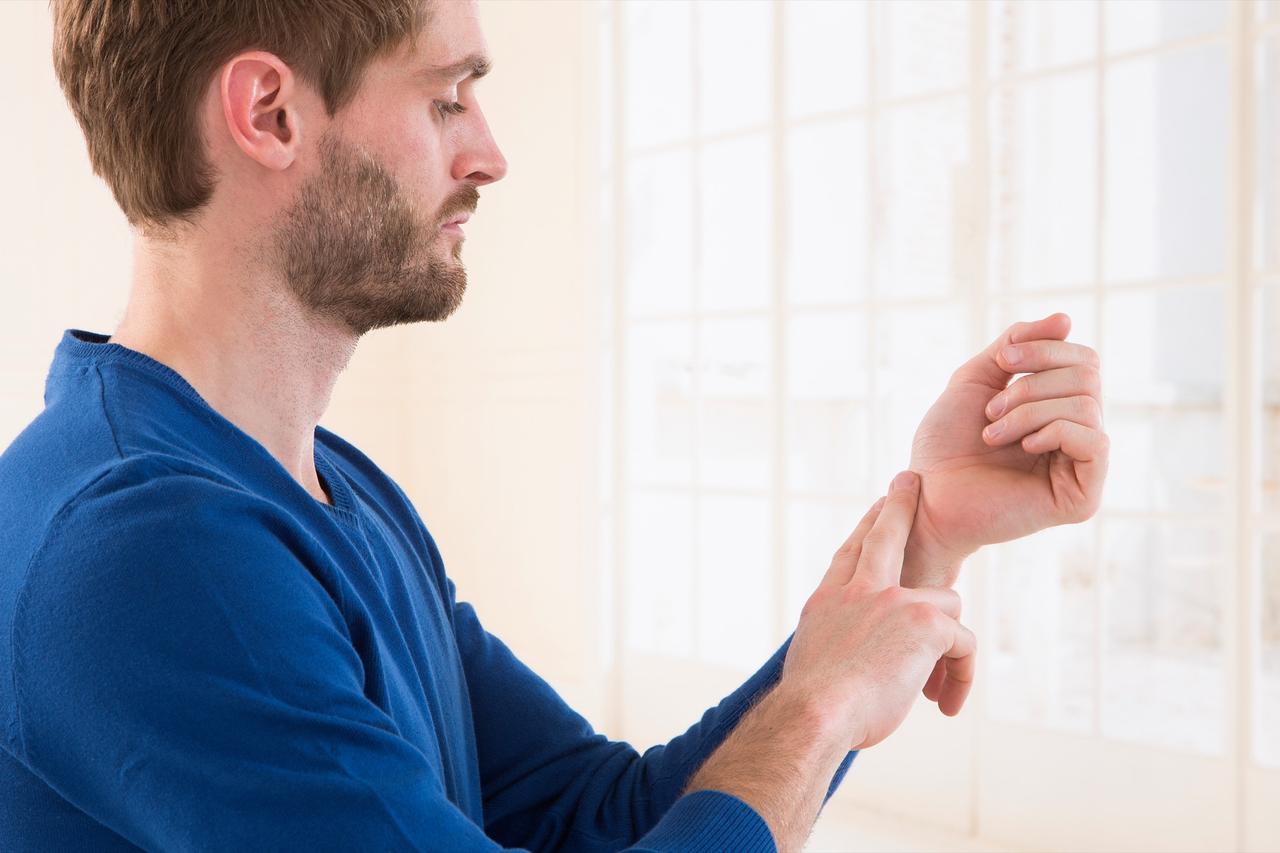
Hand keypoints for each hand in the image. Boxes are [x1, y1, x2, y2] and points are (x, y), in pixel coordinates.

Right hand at [780, 471, 976, 750]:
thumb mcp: (815, 663)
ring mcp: (892, 599)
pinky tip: (944, 703)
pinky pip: (963, 644)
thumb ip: (837, 645)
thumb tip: (845, 658)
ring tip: (936, 689)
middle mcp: (858, 590)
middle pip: (885, 534)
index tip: (878, 505)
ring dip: (947, 644)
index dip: (866, 526)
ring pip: (946, 602)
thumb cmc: (812, 706)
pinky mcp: (926, 620)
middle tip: (910, 479)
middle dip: (900, 503)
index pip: (851, 553)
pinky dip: (959, 677)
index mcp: (828, 600)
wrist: (815, 712)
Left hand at [901, 313, 1109, 587]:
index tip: (1003, 360)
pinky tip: (1023, 448)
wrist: (926, 496)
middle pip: (1089, 377)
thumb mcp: (977, 379)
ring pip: (1087, 406)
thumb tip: (1067, 319)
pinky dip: (1053, 432)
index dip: (1046, 348)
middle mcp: (1077, 434)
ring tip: (993, 433)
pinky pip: (1095, 441)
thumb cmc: (945, 445)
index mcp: (1058, 407)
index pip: (1084, 359)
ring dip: (1029, 410)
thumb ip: (1017, 346)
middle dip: (1032, 382)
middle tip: (992, 409)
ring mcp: (1082, 467)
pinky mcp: (1083, 497)